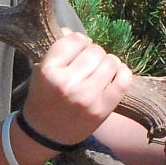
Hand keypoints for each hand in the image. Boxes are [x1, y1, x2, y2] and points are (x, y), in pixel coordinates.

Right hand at [21, 29, 131, 145]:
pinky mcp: (102, 108)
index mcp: (49, 70)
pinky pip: (123, 80)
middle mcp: (67, 83)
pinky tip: (115, 76)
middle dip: (94, 54)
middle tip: (89, 64)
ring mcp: (86, 97)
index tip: (78, 50)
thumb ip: (58, 50)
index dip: (79, 42)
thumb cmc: (44, 97)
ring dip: (108, 63)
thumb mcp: (42, 71)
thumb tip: (72, 30)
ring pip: (110, 62)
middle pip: (95, 50)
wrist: (45, 133)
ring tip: (100, 72)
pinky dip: (123, 74)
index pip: (74, 40)